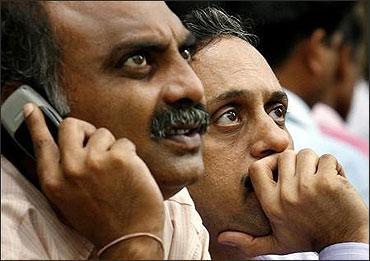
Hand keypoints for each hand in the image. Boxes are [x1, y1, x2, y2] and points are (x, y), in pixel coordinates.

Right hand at [24, 103, 164, 257]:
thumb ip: (65, 174)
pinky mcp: (119, 157)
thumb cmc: (103, 220)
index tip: (31, 108)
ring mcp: (94, 161)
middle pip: (71, 126)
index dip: (35, 123)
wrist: (130, 237)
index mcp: (54, 182)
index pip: (41, 144)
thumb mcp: (70, 201)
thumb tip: (72, 148)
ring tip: (116, 171)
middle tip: (96, 143)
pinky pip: (124, 142)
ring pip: (103, 133)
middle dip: (85, 130)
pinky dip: (130, 155)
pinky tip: (131, 174)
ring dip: (111, 147)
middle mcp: (70, 169)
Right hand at [218, 149, 368, 256]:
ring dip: (316, 164)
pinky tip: (336, 183)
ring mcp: (308, 187)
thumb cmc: (309, 238)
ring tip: (320, 181)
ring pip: (307, 154)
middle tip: (306, 177)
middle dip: (297, 162)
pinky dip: (335, 167)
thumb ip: (248, 242)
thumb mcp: (276, 243)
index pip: (257, 168)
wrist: (345, 242)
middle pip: (285, 156)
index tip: (281, 169)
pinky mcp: (329, 182)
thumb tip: (222, 238)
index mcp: (271, 204)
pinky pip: (327, 158)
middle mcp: (286, 195)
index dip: (268, 162)